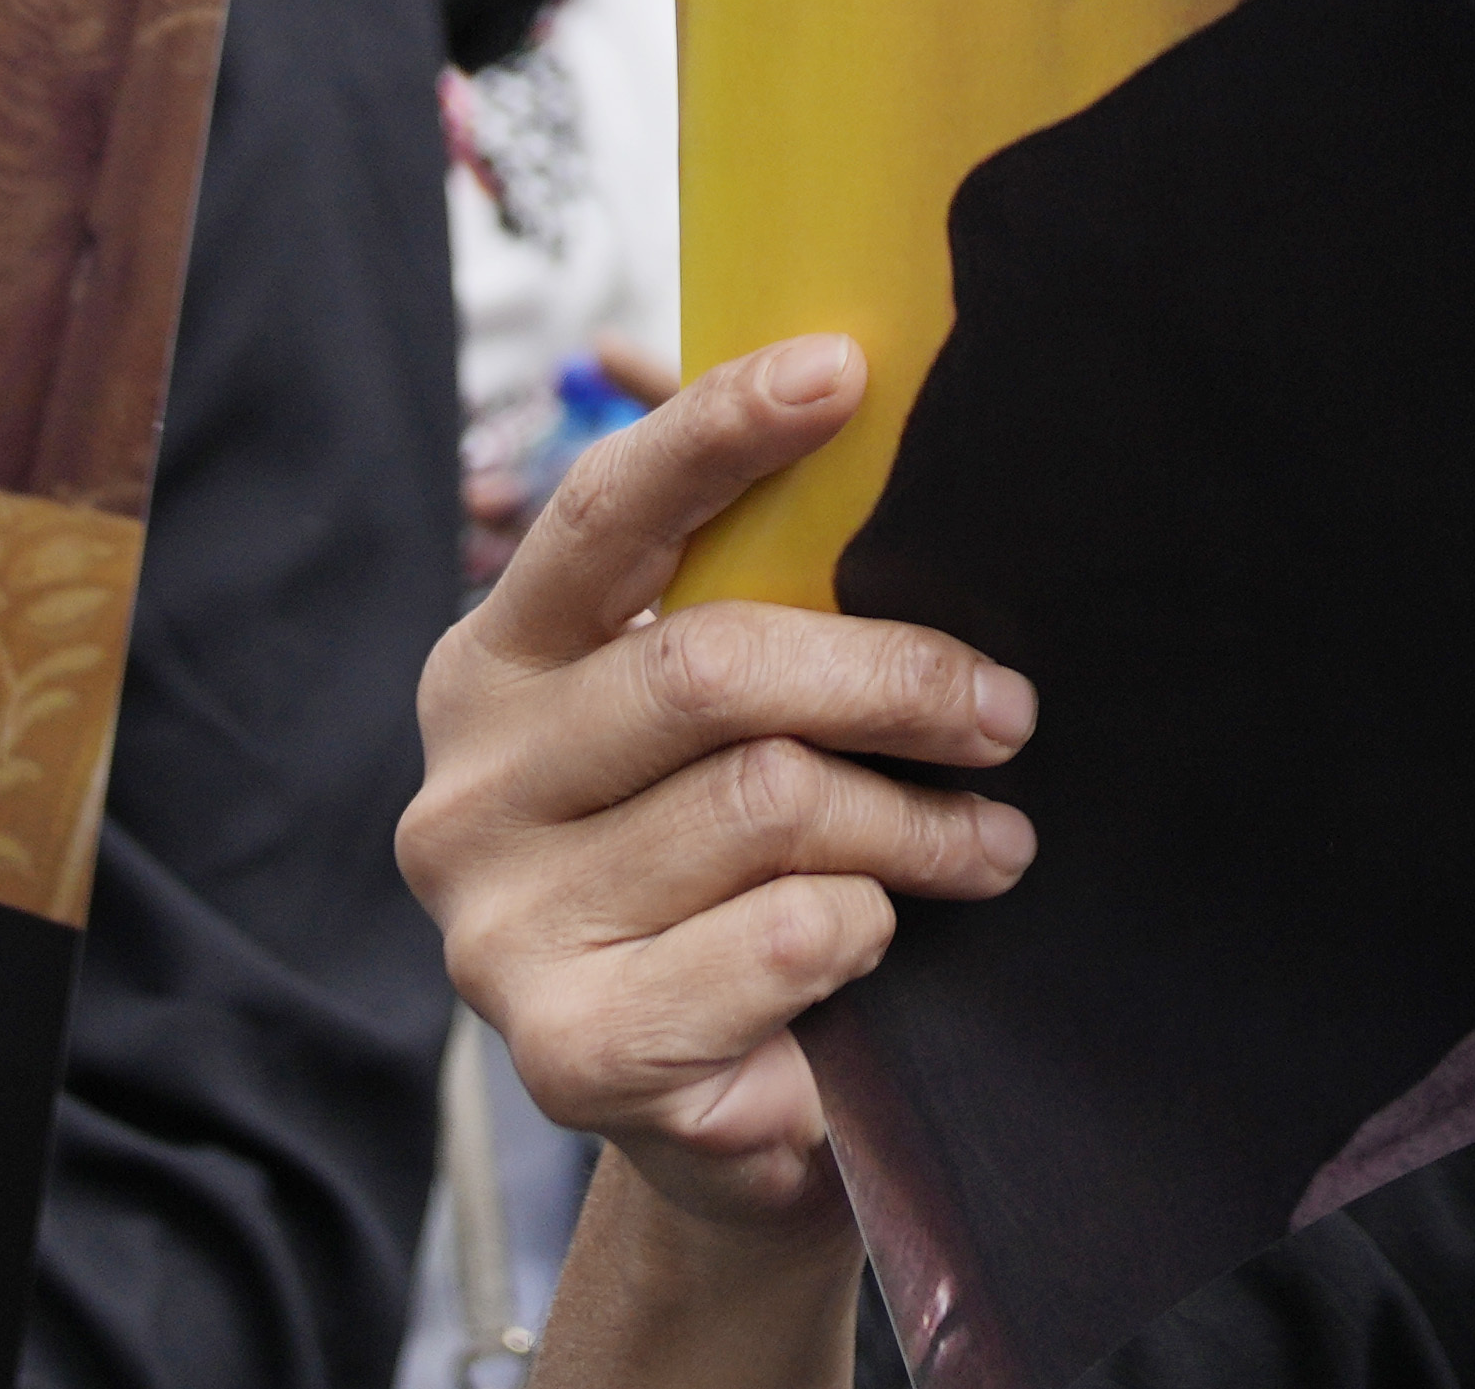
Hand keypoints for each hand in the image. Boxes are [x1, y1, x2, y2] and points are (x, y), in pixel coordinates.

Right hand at [408, 337, 1031, 1236]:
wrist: (722, 1106)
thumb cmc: (736, 874)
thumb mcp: (729, 722)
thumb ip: (759, 598)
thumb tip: (871, 407)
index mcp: (496, 665)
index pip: (602, 514)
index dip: (718, 430)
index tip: (843, 368)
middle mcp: (468, 787)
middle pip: (711, 666)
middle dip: (893, 678)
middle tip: (1007, 712)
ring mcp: (499, 926)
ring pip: (767, 804)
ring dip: (916, 825)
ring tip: (988, 846)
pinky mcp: (567, 1050)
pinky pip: (780, 938)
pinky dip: (859, 928)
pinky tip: (873, 941)